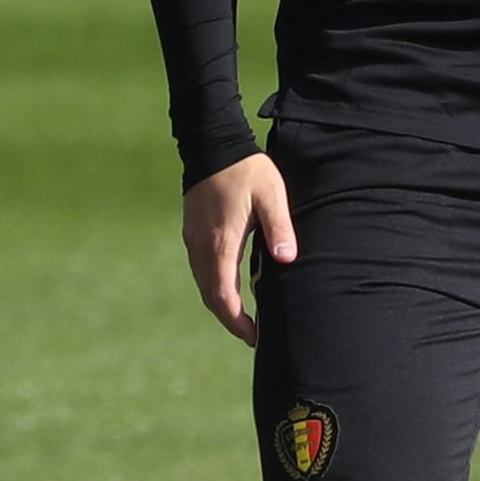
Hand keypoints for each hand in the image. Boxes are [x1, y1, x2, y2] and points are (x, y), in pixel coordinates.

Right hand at [182, 152, 297, 343]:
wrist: (211, 143)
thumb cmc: (246, 169)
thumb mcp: (271, 195)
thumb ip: (280, 228)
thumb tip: (287, 261)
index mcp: (220, 242)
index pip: (223, 296)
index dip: (237, 322)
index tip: (255, 337)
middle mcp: (201, 246)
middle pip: (210, 296)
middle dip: (230, 319)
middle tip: (253, 335)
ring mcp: (193, 239)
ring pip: (204, 284)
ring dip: (222, 304)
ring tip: (245, 317)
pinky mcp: (192, 231)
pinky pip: (201, 269)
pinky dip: (215, 286)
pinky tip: (231, 287)